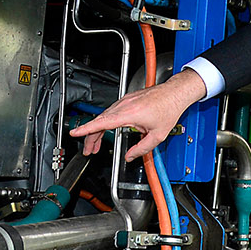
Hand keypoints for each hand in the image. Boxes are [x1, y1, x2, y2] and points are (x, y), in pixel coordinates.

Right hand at [69, 69, 207, 160]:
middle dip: (91, 137)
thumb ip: (142, 148)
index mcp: (129, 114)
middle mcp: (124, 105)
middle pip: (100, 121)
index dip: (86, 129)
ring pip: (105, 116)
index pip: (102, 123)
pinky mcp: (128, 99)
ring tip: (95, 144)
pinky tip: (106, 130)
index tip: (74, 133)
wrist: (175, 93)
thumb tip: (130, 156)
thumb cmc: (169, 108)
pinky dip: (105, 121)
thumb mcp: (157, 135)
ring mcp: (125, 100)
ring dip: (98, 130)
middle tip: (88, 150)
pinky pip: (111, 111)